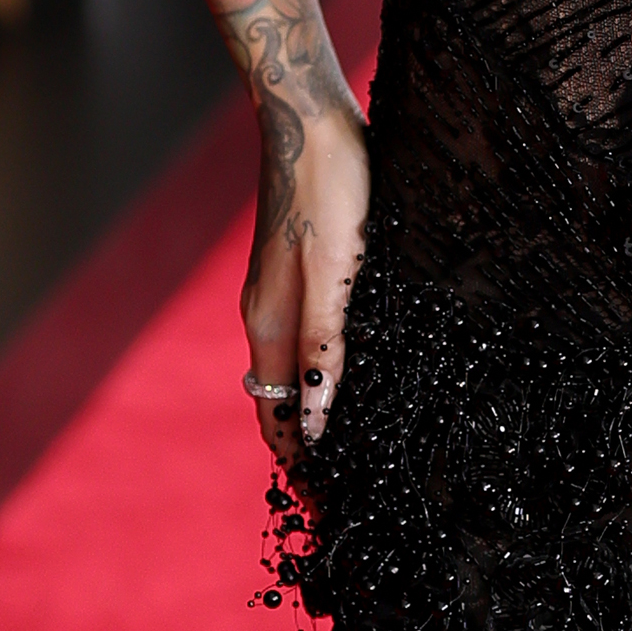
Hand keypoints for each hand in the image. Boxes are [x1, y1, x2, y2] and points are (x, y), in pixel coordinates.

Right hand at [244, 99, 369, 472]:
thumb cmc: (329, 189)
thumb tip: (318, 424)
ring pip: (298, 377)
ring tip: (361, 454)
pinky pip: (313, 344)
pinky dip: (330, 377)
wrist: (311, 118)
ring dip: (321, 419)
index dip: (303, 470)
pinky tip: (362, 379)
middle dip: (313, 456)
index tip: (331, 513)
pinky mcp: (305, 272)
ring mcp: (283, 296)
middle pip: (284, 408)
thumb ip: (325, 346)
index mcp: (269, 327)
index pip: (279, 424)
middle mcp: (269, 319)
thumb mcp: (336, 272)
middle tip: (353, 498)